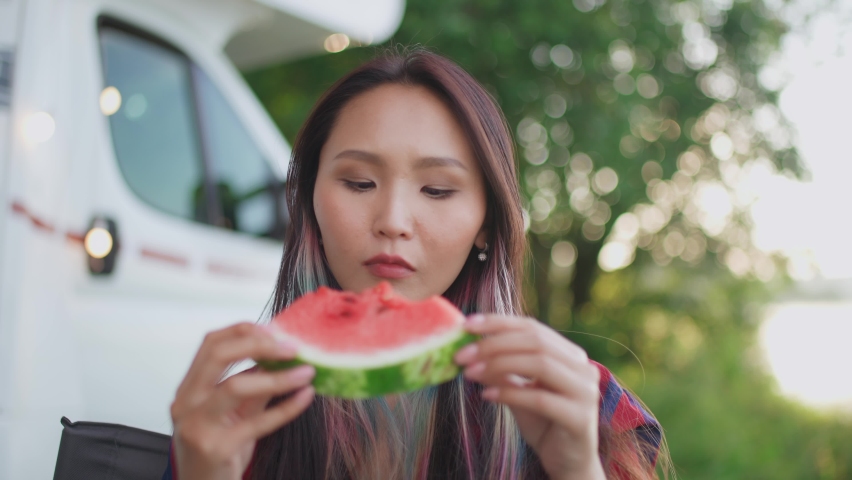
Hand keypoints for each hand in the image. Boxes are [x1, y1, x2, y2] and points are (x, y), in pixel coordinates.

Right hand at [170, 323, 315, 479]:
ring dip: (278, 376)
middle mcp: (186, 403)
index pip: (211, 343)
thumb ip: (254, 385)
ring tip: (307, 372)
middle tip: (292, 348)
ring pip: (236, 386)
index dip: (244, 331)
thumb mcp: (234, 412)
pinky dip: (287, 407)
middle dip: (259, 345)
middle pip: (217, 354)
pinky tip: (305, 397)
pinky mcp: (217, 448)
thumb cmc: (217, 452)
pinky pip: (258, 421)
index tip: (275, 331)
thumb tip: (283, 357)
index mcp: (188, 389)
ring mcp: (198, 426)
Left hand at [454, 315, 604, 479]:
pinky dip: (509, 393)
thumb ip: (501, 370)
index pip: (532, 327)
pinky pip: (539, 398)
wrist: (568, 462)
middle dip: (493, 344)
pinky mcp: (580, 418)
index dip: (498, 322)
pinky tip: (486, 396)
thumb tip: (468, 350)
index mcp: (570, 354)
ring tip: (470, 373)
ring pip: (539, 364)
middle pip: (535, 341)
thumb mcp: (518, 390)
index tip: (466, 325)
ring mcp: (585, 392)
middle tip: (461, 355)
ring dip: (498, 365)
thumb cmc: (543, 423)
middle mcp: (583, 367)